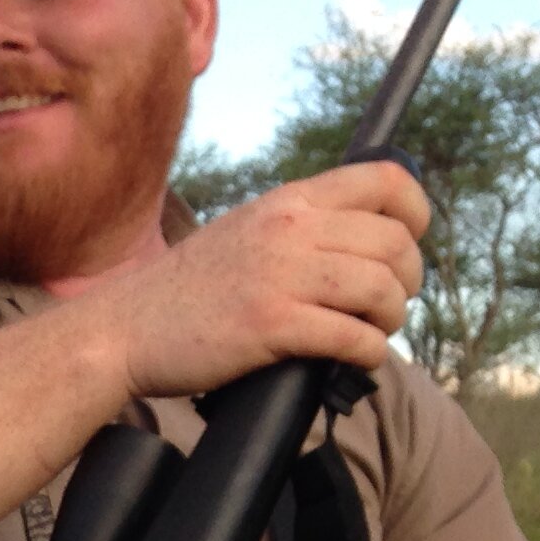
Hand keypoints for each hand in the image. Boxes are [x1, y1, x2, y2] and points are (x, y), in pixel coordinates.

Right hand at [84, 162, 431, 401]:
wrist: (123, 330)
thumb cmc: (184, 292)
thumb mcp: (244, 232)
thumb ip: (296, 227)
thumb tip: (358, 242)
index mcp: (288, 201)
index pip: (386, 180)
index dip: (416, 213)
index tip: (408, 246)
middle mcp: (290, 229)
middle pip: (394, 241)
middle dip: (407, 280)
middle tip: (388, 305)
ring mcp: (281, 276)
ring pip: (382, 288)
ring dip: (391, 318)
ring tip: (374, 333)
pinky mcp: (271, 326)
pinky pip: (352, 336)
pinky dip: (368, 353)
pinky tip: (356, 360)